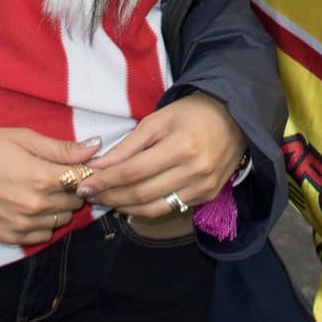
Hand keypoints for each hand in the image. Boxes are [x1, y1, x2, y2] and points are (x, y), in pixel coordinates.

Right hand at [0, 130, 100, 246]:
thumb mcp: (26, 138)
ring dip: (60, 206)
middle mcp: (36, 206)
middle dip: (74, 187)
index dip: (86, 170)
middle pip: (76, 201)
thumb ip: (62, 148)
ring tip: (44, 188)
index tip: (80, 163)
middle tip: (59, 173)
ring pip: (61, 220)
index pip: (84, 179)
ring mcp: (22, 225)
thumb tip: (95, 146)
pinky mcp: (10, 237)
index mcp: (43, 178)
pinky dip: (44, 223)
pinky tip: (32, 205)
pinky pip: (42, 236)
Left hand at [82, 93, 244, 218]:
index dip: (105, 180)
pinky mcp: (207, 196)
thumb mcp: (159, 118)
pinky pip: (170, 208)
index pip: (133, 171)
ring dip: (125, 208)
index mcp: (181, 145)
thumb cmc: (194, 112)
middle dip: (110, 196)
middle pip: (142, 193)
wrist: (236, 118)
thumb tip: (99, 166)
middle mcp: (195, 170)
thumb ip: (129, 144)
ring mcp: (203, 186)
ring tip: (106, 201)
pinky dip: (147, 209)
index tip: (85, 183)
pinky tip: (131, 203)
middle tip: (90, 195)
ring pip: (154, 208)